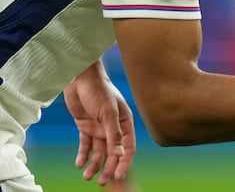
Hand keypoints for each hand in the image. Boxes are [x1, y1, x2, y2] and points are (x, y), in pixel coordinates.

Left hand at [63, 62, 135, 185]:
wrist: (80, 78)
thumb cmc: (99, 91)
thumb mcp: (108, 113)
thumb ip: (114, 134)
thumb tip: (120, 155)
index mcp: (124, 123)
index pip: (128, 147)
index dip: (124, 162)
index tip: (118, 176)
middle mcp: (113, 128)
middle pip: (113, 153)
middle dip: (108, 168)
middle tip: (101, 182)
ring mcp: (99, 128)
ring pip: (99, 151)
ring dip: (94, 164)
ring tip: (87, 176)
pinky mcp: (85, 126)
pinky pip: (86, 145)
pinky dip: (83, 155)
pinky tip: (79, 164)